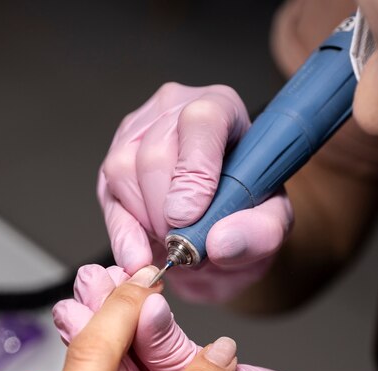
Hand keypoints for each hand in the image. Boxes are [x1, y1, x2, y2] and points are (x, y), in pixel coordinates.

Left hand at [55, 264, 377, 370]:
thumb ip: (184, 363)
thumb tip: (147, 314)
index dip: (106, 337)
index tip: (100, 293)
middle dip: (98, 322)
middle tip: (89, 281)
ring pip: (125, 367)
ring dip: (113, 321)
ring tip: (98, 280)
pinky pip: (149, 364)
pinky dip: (141, 331)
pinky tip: (130, 303)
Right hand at [99, 82, 292, 302]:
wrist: (214, 233)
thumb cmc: (243, 215)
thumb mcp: (269, 228)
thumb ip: (258, 234)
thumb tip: (220, 242)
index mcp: (222, 110)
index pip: (201, 121)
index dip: (194, 170)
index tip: (189, 217)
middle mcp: (174, 110)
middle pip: (155, 154)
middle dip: (167, 212)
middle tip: (186, 244)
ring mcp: (137, 132)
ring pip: (124, 172)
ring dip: (147, 221)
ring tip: (173, 240)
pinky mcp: (114, 163)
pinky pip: (108, 196)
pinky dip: (123, 232)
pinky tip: (139, 254)